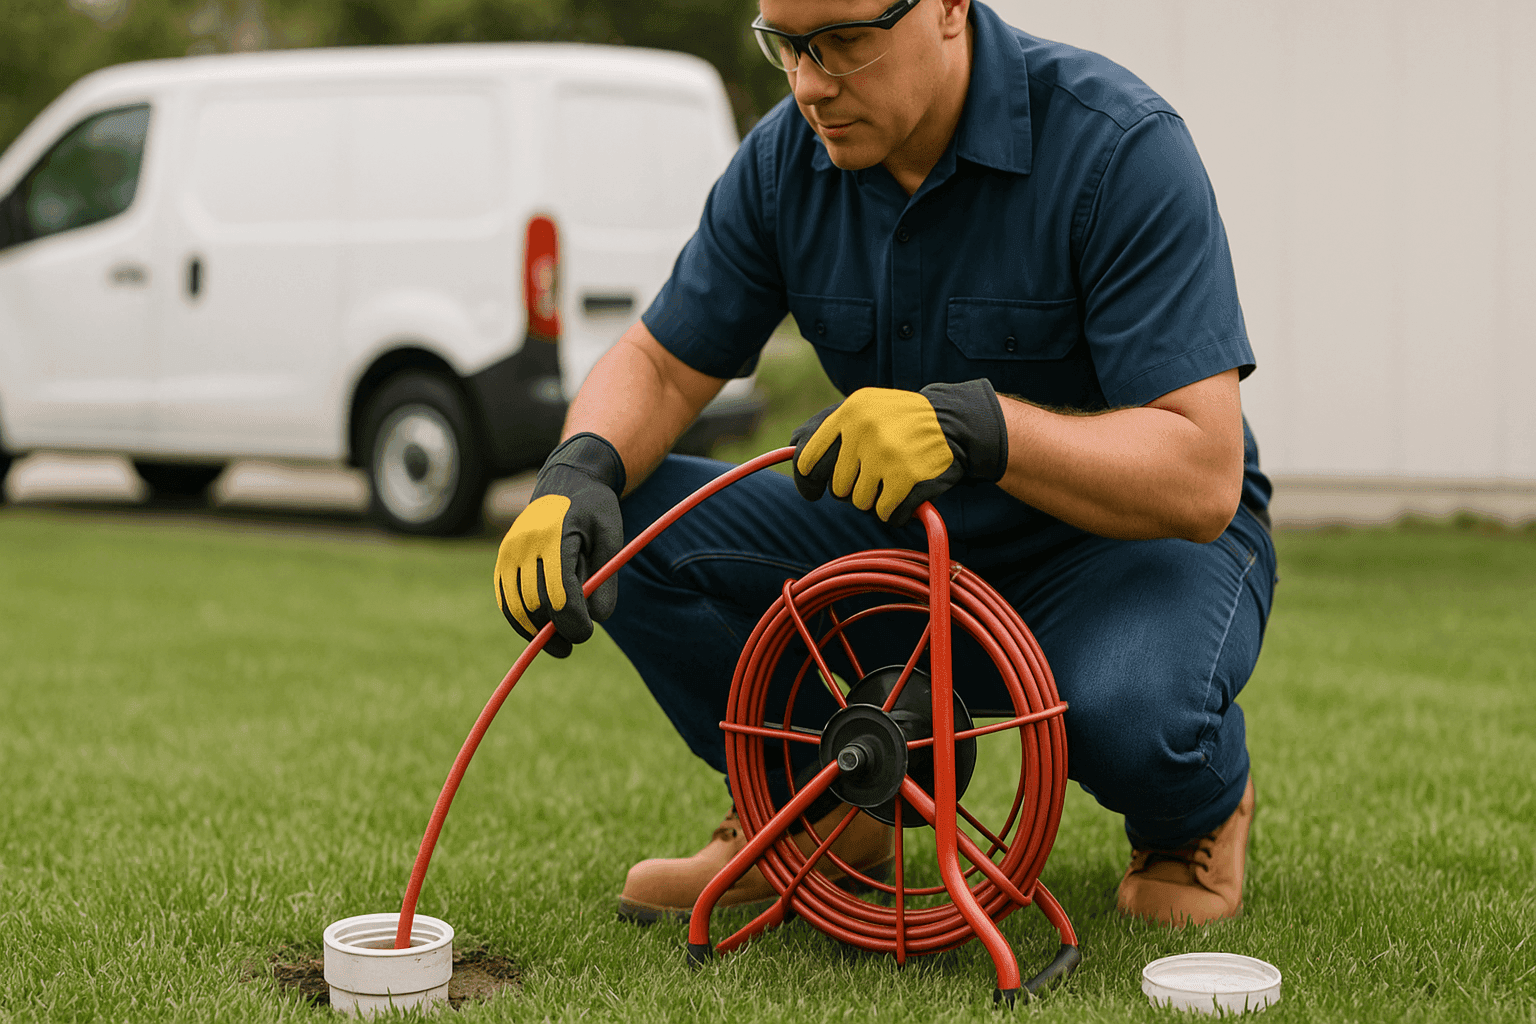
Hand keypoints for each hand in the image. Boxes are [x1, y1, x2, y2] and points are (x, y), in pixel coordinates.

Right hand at [494, 433, 625, 657]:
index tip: (585, 634)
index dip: (572, 622)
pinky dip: (520, 621)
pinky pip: (506, 599)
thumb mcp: (612, 538)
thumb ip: (605, 579)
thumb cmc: (595, 510)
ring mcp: (509, 552)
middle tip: (576, 640)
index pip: (559, 592)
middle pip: (536, 603)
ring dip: (536, 632)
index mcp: (555, 535)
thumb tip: (597, 620)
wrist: (566, 480)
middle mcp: (525, 543)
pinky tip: (539, 633)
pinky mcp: (502, 560)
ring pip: (517, 606)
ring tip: (560, 645)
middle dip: (556, 629)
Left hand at [791, 380, 1007, 526]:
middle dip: (852, 489)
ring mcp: (886, 456)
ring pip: (860, 503)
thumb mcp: (867, 407)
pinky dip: (895, 511)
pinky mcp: (907, 479)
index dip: (808, 481)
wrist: (955, 423)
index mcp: (850, 412)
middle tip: (872, 478)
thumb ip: (831, 426)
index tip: (813, 490)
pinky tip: (906, 493)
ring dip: (875, 500)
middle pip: (836, 488)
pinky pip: (886, 513)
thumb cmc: (902, 420)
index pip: (808, 459)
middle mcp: (864, 431)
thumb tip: (792, 449)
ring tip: (893, 480)